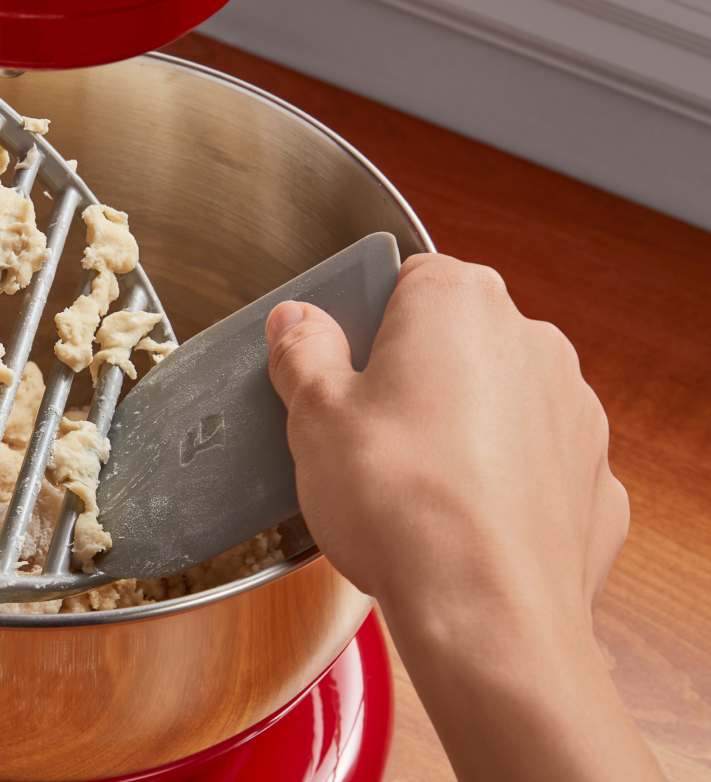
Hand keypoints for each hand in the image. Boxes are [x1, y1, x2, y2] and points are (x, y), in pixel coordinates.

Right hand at [264, 253, 661, 780]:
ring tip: (405, 489)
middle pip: (453, 340)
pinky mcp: (590, 476)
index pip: (405, 277)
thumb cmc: (404, 505)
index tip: (333, 370)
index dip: (361, 324)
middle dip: (409, 378)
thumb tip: (297, 323)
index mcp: (458, 303)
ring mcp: (571, 409)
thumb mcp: (314, 417)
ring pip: (496, 402)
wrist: (485, 611)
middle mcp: (529, 342)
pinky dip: (497, 484)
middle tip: (358, 436)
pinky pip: (530, 464)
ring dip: (457, 430)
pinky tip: (455, 522)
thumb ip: (303, 354)